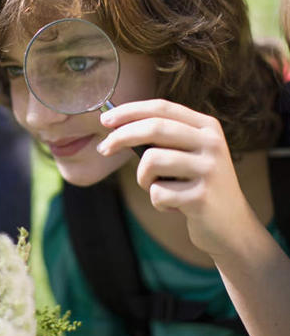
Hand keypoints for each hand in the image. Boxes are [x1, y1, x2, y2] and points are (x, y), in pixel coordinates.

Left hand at [97, 99, 258, 260]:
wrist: (232, 227)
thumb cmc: (197, 186)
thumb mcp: (188, 155)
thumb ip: (162, 139)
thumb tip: (115, 127)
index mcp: (207, 126)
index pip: (162, 108)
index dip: (129, 111)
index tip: (105, 120)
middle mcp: (211, 143)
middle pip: (154, 128)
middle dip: (121, 137)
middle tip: (103, 149)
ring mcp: (209, 169)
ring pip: (151, 162)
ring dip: (143, 179)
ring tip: (158, 188)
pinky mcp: (202, 197)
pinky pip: (158, 194)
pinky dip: (158, 202)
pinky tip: (176, 206)